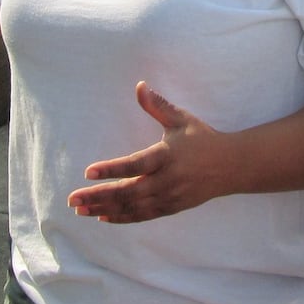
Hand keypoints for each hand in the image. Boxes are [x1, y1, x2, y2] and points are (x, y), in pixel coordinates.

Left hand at [67, 81, 230, 222]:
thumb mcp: (181, 119)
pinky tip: (102, 216)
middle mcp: (167, 180)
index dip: (111, 170)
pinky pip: (142, 215)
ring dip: (104, 208)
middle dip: (98, 196)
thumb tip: (139, 85)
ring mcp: (169, 197)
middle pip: (128, 191)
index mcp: (167, 156)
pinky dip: (122, 217)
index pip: (135, 165)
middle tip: (72, 199)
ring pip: (132, 207)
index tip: (88, 172)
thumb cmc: (202, 139)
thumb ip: (157, 105)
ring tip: (80, 210)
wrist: (231, 166)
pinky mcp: (171, 207)